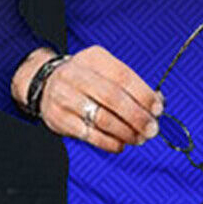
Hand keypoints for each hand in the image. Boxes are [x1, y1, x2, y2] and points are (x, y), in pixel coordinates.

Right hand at [11, 45, 163, 152]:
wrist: (44, 84)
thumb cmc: (85, 80)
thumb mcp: (104, 72)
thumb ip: (130, 86)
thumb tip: (157, 104)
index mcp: (93, 59)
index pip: (123, 76)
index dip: (144, 95)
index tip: (158, 109)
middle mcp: (76, 75)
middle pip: (113, 98)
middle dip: (137, 117)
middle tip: (152, 130)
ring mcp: (65, 97)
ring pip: (102, 118)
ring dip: (126, 132)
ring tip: (139, 139)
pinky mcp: (59, 119)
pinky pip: (89, 135)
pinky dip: (109, 143)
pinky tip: (120, 144)